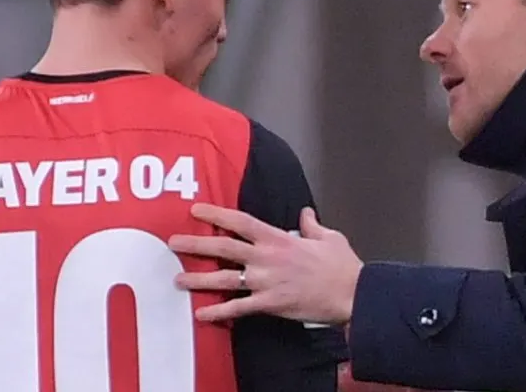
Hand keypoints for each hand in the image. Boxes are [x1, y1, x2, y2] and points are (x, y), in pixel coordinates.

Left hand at [168, 203, 362, 323]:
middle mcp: (267, 258)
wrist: (352, 294)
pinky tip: (202, 314)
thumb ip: (312, 225)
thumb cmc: (342, 266)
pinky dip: (219, 312)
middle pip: (224, 247)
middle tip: (173, 243)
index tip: (196, 211)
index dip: (216, 215)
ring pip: (225, 279)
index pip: (240, 222)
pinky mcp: (270, 304)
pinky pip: (239, 308)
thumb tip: (306, 214)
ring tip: (178, 279)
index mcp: (278, 239)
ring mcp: (266, 282)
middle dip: (196, 244)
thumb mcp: (329, 237)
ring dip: (199, 279)